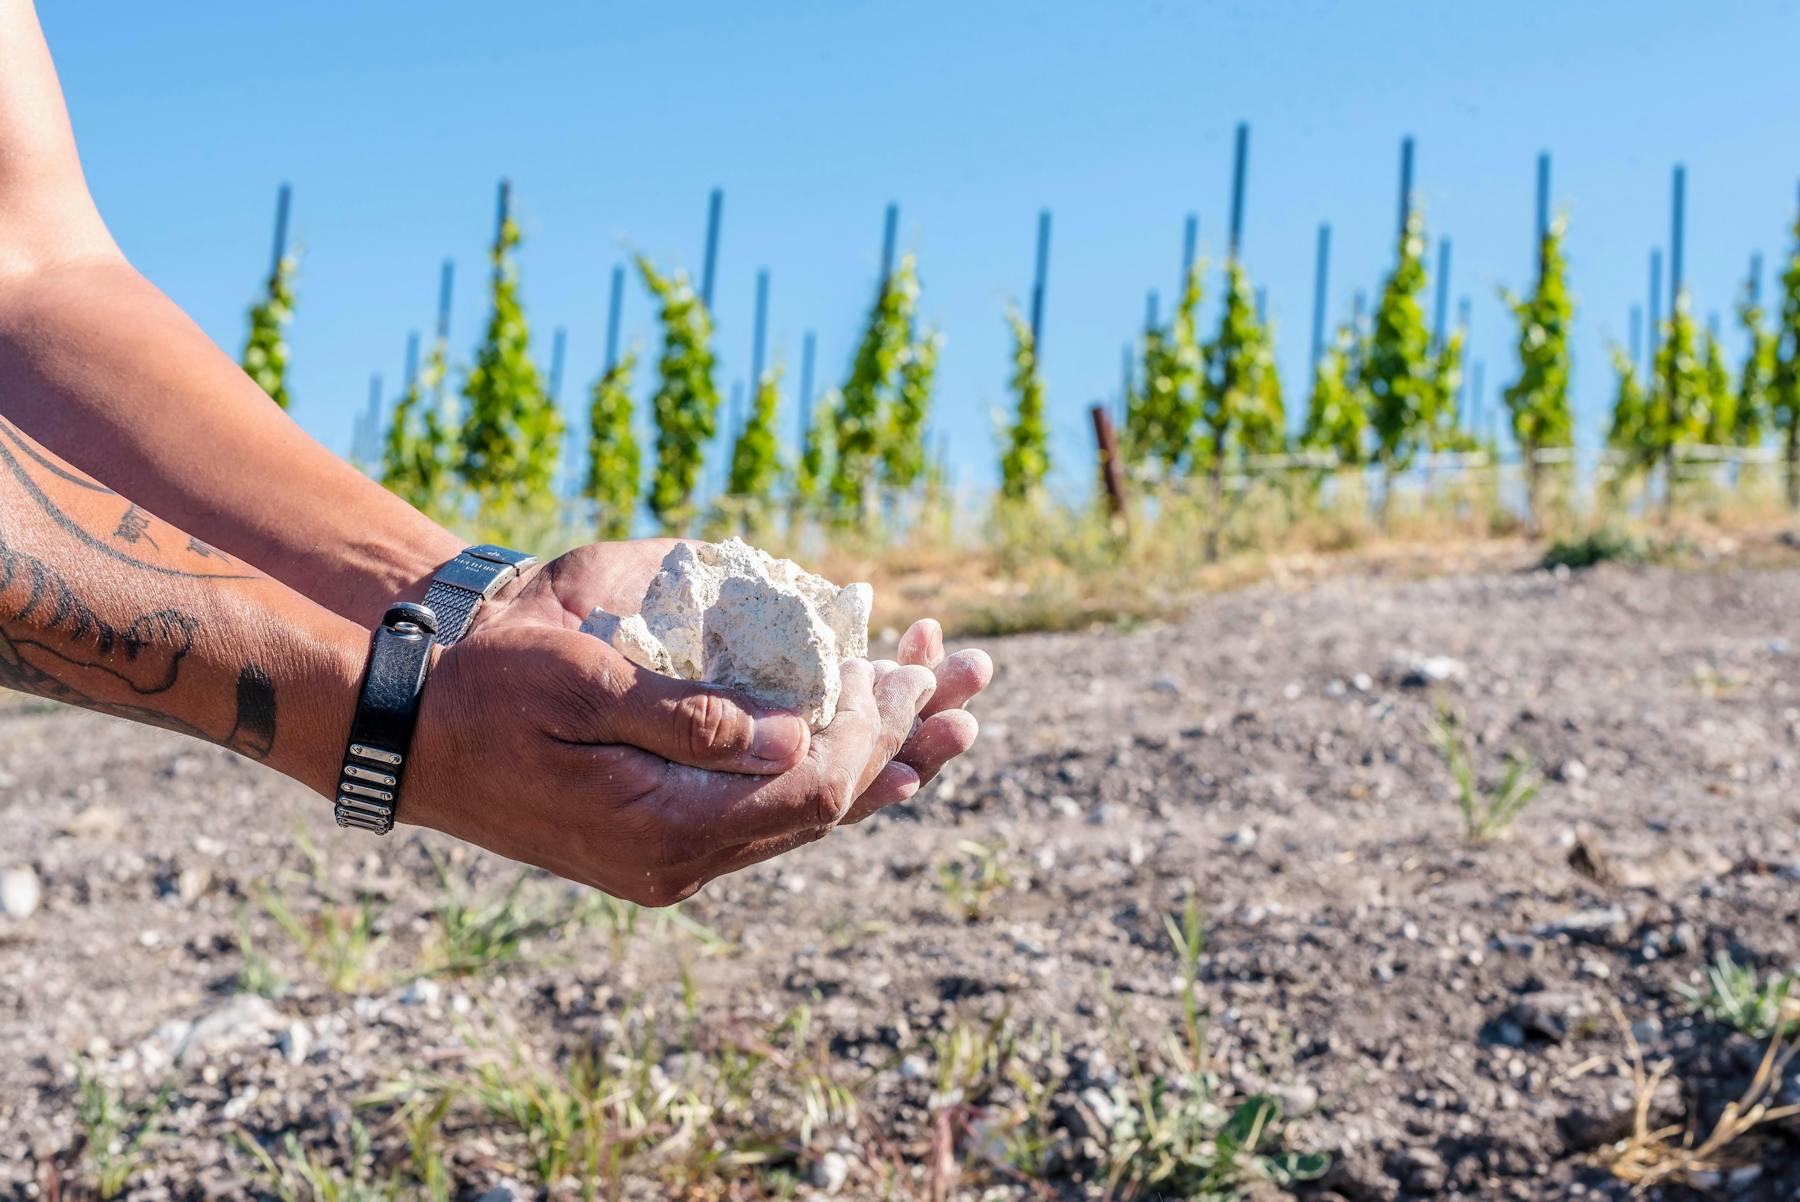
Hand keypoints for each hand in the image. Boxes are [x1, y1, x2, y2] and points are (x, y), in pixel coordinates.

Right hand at [404, 618, 938, 903]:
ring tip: (947, 716)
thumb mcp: (585, 686)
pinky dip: (822, 778)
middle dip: (899, 740)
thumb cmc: (490, 692)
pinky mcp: (661, 845)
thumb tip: (800, 735)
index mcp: (664, 828)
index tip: (906, 665)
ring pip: (802, 816)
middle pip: (824, 808)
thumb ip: (694, 717)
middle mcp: (680, 862)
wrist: (411, 738)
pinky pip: (766, 816)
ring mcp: (671, 862)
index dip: (870, 728)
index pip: (810, 788)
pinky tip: (869, 756)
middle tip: (966, 680)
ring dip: (874, 759)